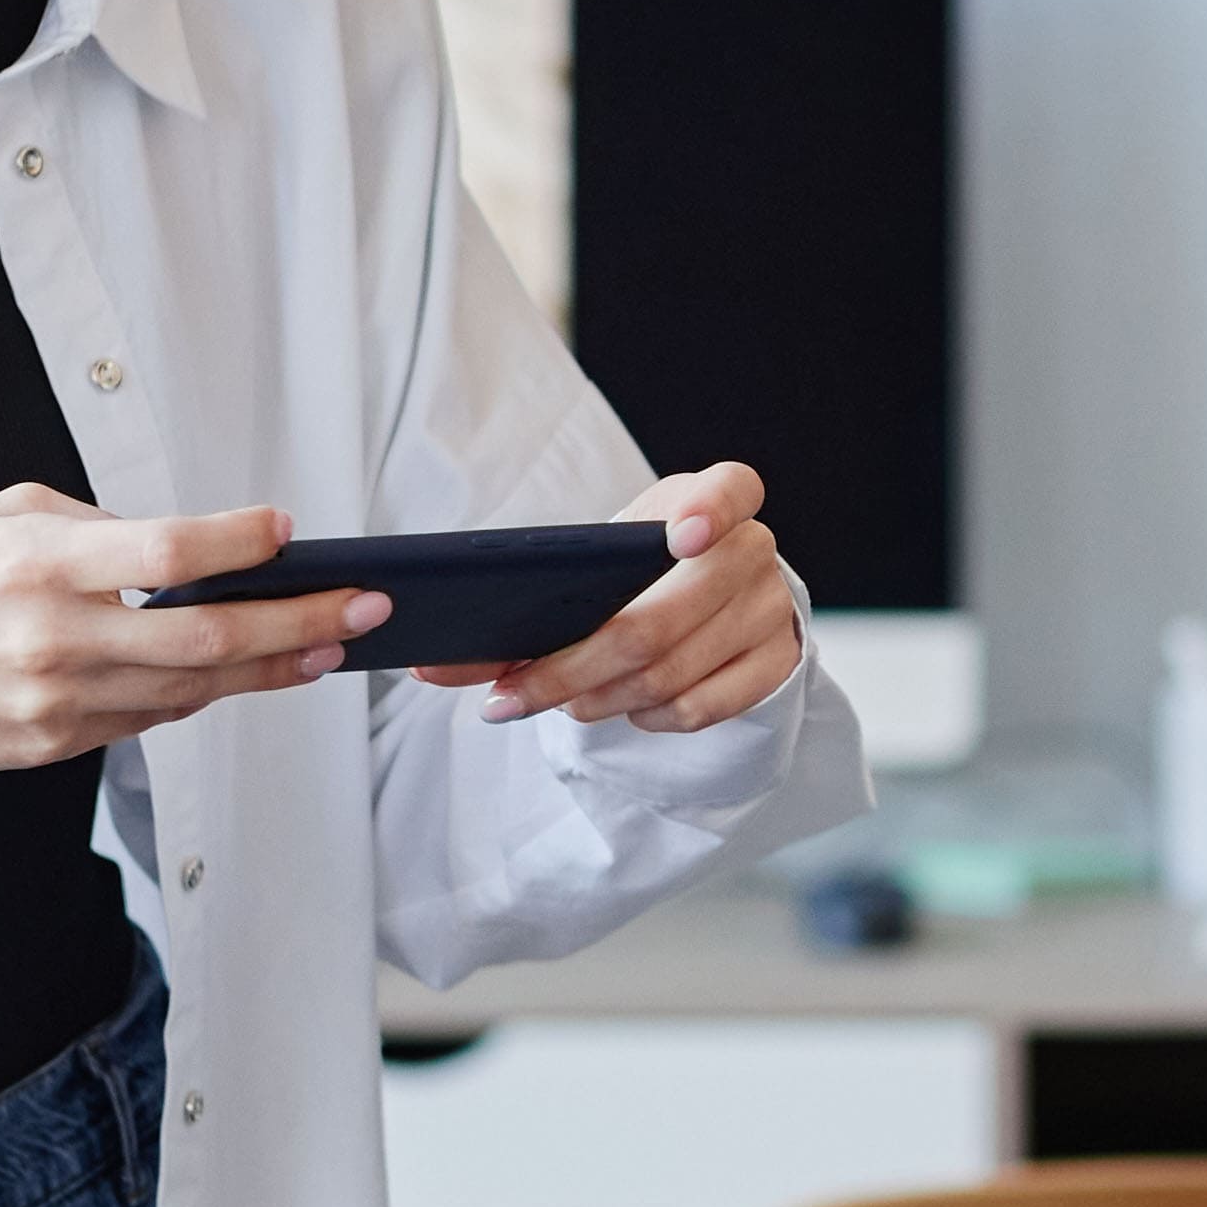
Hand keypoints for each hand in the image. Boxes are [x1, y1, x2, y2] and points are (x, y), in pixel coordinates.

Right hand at [0, 491, 378, 789]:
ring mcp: (54, 702)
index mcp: (37, 564)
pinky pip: (148, 719)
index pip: (168, 552)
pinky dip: (200, 694)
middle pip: (206, 636)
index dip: (241, 543)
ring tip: (326, 647)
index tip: (288, 531)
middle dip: (299, 622)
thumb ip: (93, 529)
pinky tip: (241, 674)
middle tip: (364, 607)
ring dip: (269, 668)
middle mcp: (51, 637)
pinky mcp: (51, 746)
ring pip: (191, 688)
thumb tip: (183, 547)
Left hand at [419, 462, 808, 735]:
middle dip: (569, 669)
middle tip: (508, 697)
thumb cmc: (639, 570)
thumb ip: (528, 597)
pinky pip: (699, 709)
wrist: (712, 600)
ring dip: (594, 699)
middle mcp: (754, 550)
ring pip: (668, 675)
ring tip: (551, 702)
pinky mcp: (777, 664)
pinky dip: (645, 716)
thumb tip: (429, 666)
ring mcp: (771, 610)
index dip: (709, 511)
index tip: (679, 536)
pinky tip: (618, 707)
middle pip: (658, 622)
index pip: (732, 490)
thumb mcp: (598, 558)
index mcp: (712, 498)